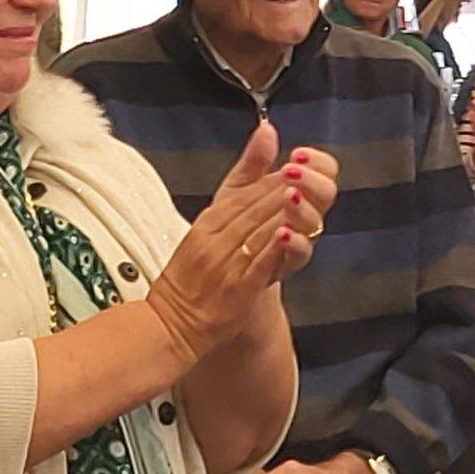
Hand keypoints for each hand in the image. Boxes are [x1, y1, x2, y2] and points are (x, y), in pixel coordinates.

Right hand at [149, 126, 321, 359]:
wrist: (171, 325)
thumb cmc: (191, 279)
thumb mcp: (204, 232)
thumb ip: (232, 198)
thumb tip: (254, 148)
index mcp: (205, 225)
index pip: (241, 195)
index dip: (269, 180)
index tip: (293, 167)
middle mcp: (213, 241)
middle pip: (252, 209)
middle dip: (280, 189)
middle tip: (304, 174)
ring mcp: (224, 264)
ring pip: (256, 232)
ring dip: (280, 212)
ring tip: (301, 195)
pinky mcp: (236, 289)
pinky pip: (256, 265)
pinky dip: (272, 249)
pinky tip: (288, 235)